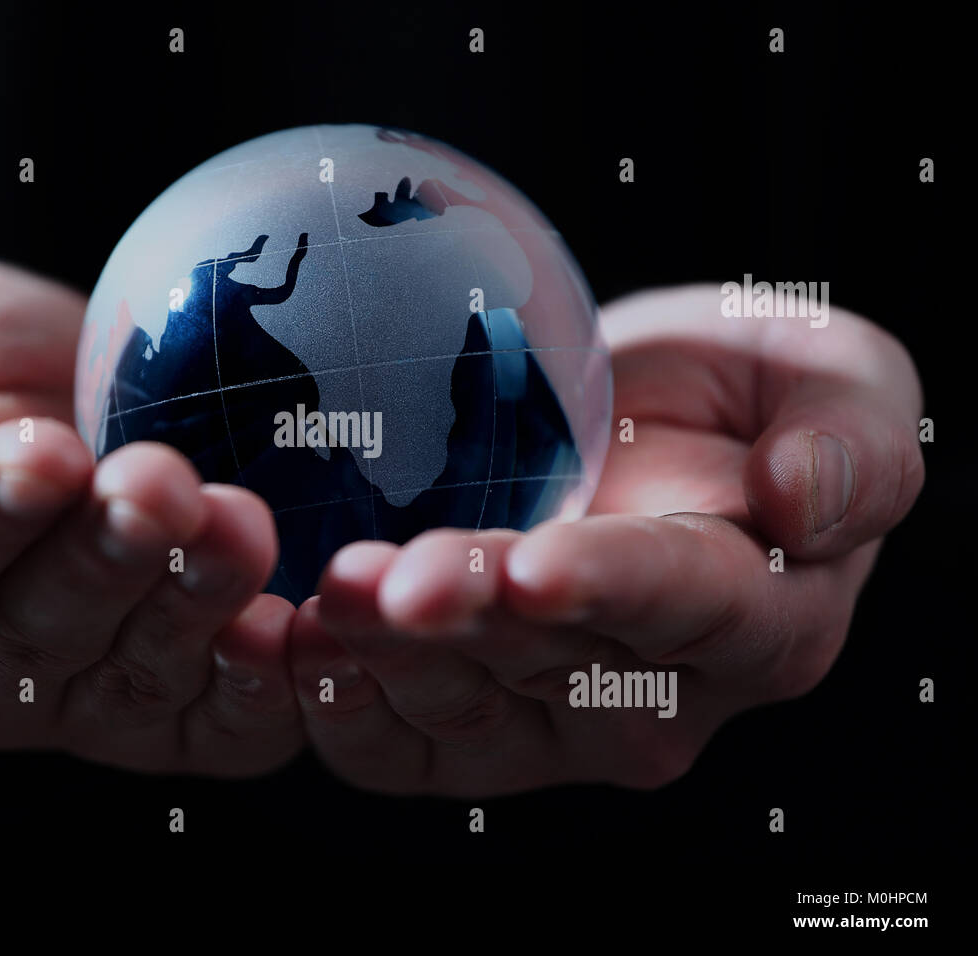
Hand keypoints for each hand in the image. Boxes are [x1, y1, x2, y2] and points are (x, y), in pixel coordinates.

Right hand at [0, 255, 301, 775]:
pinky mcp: (174, 708)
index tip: (43, 454)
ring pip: (133, 673)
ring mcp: (77, 698)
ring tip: (237, 522)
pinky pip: (215, 724)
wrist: (63, 390)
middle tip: (160, 481)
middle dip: (104, 556)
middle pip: (37, 631)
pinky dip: (256, 689)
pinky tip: (284, 627)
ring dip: (190, 602)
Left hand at [288, 285, 923, 795]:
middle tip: (380, 576)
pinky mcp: (465, 726)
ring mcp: (550, 720)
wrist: (638, 432)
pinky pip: (400, 744)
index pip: (682, 604)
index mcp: (757, 614)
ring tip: (325, 595)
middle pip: (550, 663)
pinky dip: (342, 707)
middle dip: (463, 624)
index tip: (534, 563)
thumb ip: (855, 440)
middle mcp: (655, 693)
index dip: (609, 587)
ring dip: (386, 662)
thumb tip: (803, 499)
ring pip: (463, 710)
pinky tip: (295, 646)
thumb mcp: (832, 374)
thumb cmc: (740, 398)